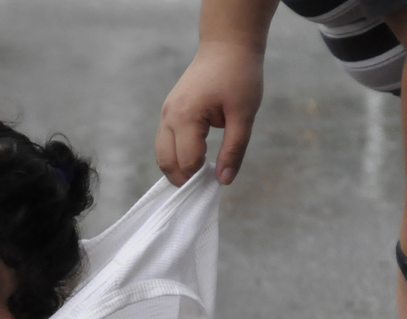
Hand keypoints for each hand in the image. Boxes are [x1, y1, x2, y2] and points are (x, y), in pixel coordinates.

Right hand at [156, 41, 262, 185]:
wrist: (227, 45)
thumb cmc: (239, 75)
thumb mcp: (244, 114)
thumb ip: (234, 149)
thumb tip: (224, 180)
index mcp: (186, 117)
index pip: (188, 160)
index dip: (201, 177)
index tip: (217, 183)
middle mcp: (169, 116)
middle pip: (166, 161)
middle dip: (183, 179)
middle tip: (204, 186)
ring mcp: (165, 113)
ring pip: (161, 154)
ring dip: (177, 168)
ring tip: (199, 175)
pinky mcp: (168, 111)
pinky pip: (164, 142)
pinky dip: (175, 155)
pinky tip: (194, 158)